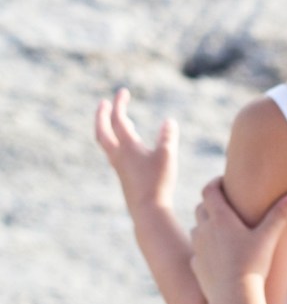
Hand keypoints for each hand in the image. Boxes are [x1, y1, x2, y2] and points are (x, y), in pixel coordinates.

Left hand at [95, 88, 178, 216]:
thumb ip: (168, 136)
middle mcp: (118, 156)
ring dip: (108, 128)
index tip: (123, 91)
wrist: (148, 212)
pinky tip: (128, 145)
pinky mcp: (124, 176)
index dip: (119, 104)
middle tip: (104, 103)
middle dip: (102, 116)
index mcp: (127, 147)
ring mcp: (120, 167)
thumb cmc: (158, 183)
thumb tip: (168, 121)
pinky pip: (114, 153)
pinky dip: (116, 141)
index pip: (118, 120)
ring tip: (118, 120)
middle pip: (102, 132)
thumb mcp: (167, 156)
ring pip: (107, 143)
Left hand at [190, 178, 286, 301]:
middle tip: (226, 204)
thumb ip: (282, 214)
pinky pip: (197, 252)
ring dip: (206, 225)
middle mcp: (204, 230)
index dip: (215, 183)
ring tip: (222, 229)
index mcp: (220, 218)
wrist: (233, 300)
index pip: (209, 190)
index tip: (224, 181)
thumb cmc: (252, 265)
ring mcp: (198, 250)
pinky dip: (204, 249)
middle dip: (211, 203)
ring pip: (196, 228)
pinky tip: (218, 255)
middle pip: (201, 207)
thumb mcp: (269, 237)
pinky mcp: (197, 268)